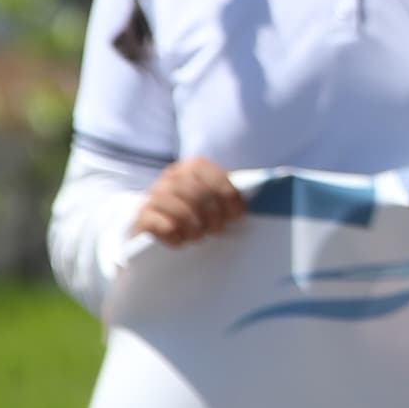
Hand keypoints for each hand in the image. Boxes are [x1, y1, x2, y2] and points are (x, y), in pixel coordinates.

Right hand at [130, 158, 244, 246]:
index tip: (236, 216)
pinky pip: (159, 225)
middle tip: (216, 230)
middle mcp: (171, 177)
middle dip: (213, 216)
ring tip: (198, 236)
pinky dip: (175, 236)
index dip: (228, 197)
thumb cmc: (199, 214)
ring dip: (195, 227)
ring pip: (180, 210)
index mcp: (192, 167)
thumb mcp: (216, 200)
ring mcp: (153, 196)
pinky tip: (180, 240)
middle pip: (198, 194)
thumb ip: (232, 194)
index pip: (213, 176)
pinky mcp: (141, 218)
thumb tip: (267, 193)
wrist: (161, 230)